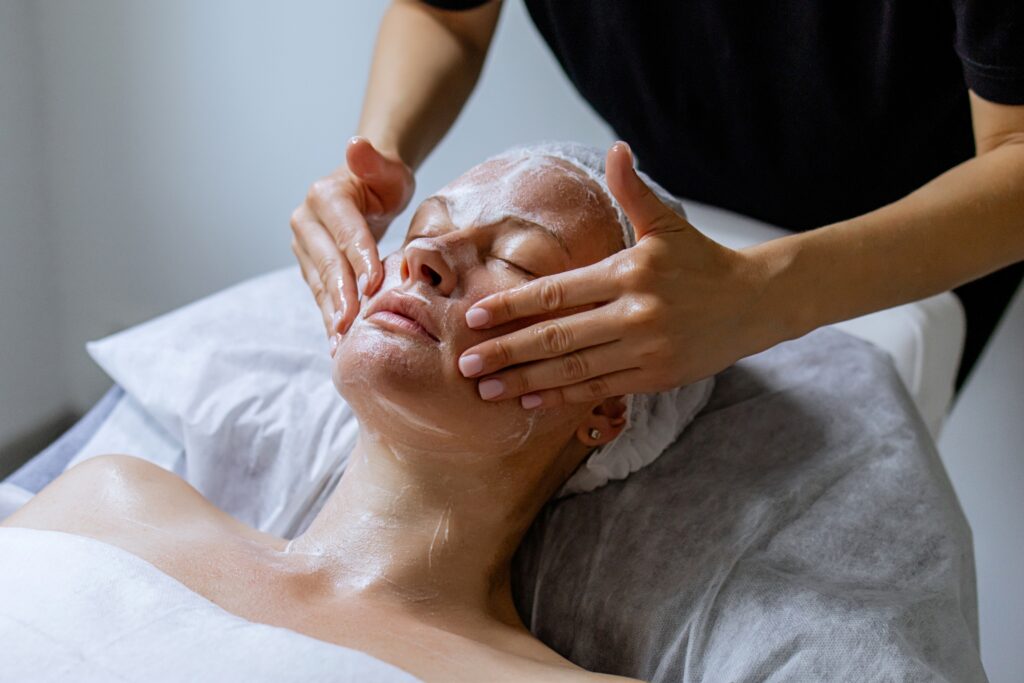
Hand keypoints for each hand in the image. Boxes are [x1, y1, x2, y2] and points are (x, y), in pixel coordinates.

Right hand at [291, 136, 414, 336]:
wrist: (370, 190)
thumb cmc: (385, 182)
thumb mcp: (388, 169)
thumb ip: (375, 160)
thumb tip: (356, 146)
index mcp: (326, 196)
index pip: (346, 232)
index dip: (360, 259)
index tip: (374, 285)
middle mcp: (306, 220)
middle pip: (328, 262)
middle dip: (342, 295)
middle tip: (353, 324)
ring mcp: (304, 246)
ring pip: (320, 284)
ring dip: (331, 314)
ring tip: (341, 342)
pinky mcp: (309, 266)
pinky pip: (321, 294)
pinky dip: (330, 317)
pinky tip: (337, 342)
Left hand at [456, 142, 776, 407]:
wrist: (755, 302)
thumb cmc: (701, 261)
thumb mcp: (667, 223)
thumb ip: (634, 191)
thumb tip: (616, 148)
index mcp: (628, 273)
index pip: (558, 292)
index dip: (513, 306)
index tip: (475, 318)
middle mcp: (634, 314)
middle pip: (558, 337)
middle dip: (507, 352)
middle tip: (464, 364)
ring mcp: (645, 350)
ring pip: (574, 369)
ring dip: (525, 381)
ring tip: (485, 390)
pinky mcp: (655, 377)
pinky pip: (600, 388)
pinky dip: (562, 396)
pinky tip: (530, 400)